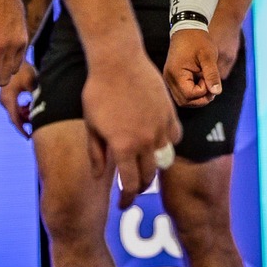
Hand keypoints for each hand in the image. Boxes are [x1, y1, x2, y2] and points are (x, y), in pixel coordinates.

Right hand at [0, 61, 37, 136]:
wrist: (18, 59)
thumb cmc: (26, 70)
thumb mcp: (33, 83)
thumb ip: (36, 97)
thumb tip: (41, 110)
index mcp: (8, 98)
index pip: (15, 119)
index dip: (22, 129)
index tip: (30, 137)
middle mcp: (4, 100)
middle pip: (15, 118)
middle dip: (27, 121)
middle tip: (38, 121)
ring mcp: (5, 98)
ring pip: (16, 114)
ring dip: (25, 114)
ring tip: (33, 107)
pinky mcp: (8, 97)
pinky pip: (15, 108)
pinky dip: (23, 109)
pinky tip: (29, 103)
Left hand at [82, 47, 181, 207]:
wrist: (118, 61)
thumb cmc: (98, 92)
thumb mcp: (91, 125)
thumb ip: (97, 154)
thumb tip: (100, 176)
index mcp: (124, 147)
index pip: (130, 185)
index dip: (127, 199)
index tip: (123, 205)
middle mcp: (146, 141)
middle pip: (149, 176)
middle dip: (139, 186)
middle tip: (132, 188)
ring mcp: (161, 127)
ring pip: (164, 158)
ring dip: (153, 166)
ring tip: (145, 165)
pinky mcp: (170, 114)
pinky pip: (174, 137)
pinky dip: (167, 144)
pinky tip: (157, 142)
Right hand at [164, 25, 223, 106]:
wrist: (187, 29)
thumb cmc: (199, 40)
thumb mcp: (209, 56)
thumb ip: (212, 75)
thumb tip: (217, 92)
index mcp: (176, 73)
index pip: (189, 95)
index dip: (203, 91)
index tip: (209, 78)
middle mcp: (169, 79)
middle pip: (185, 101)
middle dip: (201, 98)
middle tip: (211, 84)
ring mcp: (169, 79)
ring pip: (183, 100)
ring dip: (197, 96)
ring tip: (206, 81)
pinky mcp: (173, 79)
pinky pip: (182, 93)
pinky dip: (193, 92)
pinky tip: (201, 81)